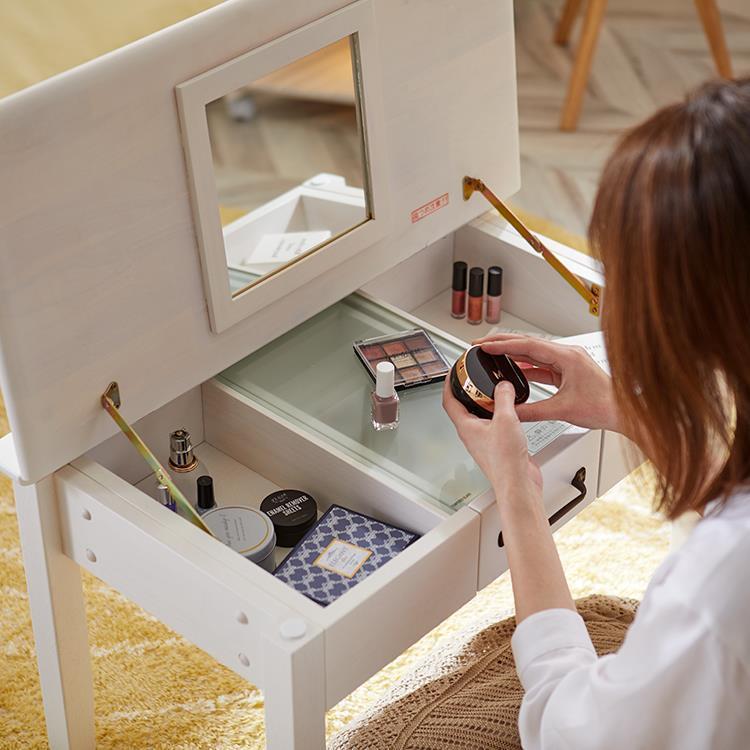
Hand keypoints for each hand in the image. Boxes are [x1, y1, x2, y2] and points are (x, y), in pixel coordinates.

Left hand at [443, 376, 542, 502]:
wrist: (519, 484)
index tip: (452, 371)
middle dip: (467, 390)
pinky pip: (495, 424)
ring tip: (494, 389)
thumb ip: (504, 398)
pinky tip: (512, 409)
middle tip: (473, 377)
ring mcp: (484, 440)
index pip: (448, 400)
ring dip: (485, 402)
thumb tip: (503, 385)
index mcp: (466, 427)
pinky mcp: (497, 445)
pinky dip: (500, 413)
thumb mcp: (506, 420)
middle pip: (463, 407)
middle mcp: (472, 434)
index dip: (448, 383)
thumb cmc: (506, 461)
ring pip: (480, 416)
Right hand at [474, 334, 621, 432]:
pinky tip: (512, 371)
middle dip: (503, 343)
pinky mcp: (567, 372)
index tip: (485, 345)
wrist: (623, 412)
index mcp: (567, 357)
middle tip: (482, 343)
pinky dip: (525, 367)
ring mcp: (567, 362)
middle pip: (528, 344)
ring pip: (534, 354)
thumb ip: (532, 411)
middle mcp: (567, 355)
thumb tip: (512, 411)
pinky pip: (541, 366)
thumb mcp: (562, 410)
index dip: (503, 345)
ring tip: (492, 355)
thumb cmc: (604, 406)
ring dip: (512, 354)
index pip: (528, 346)